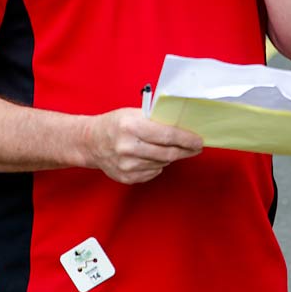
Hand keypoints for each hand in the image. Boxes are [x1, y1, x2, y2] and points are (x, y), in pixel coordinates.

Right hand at [84, 108, 202, 183]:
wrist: (91, 142)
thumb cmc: (116, 124)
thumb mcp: (133, 113)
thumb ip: (155, 120)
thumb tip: (182, 126)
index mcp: (131, 125)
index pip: (166, 134)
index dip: (186, 139)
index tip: (199, 140)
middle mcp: (128, 147)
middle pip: (167, 152)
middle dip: (185, 150)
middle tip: (196, 147)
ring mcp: (127, 165)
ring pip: (162, 163)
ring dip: (171, 156)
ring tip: (172, 149)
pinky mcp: (126, 178)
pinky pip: (152, 172)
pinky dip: (158, 165)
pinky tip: (153, 157)